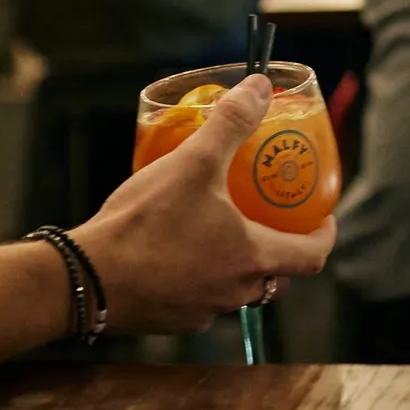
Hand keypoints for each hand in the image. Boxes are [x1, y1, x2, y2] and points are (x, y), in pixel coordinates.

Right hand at [71, 75, 334, 333]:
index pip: (313, 257)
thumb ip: (231, 124)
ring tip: (222, 227)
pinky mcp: (170, 320)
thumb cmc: (145, 223)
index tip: (322, 217)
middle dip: (280, 247)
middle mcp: (234, 293)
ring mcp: (201, 312)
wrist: (85, 279)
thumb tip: (260, 89)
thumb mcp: (193, 163)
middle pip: (277, 276)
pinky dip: (199, 277)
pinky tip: (177, 250)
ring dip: (237, 262)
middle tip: (271, 217)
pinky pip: (199, 299)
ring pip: (236, 288)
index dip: (324, 235)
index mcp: (252, 259)